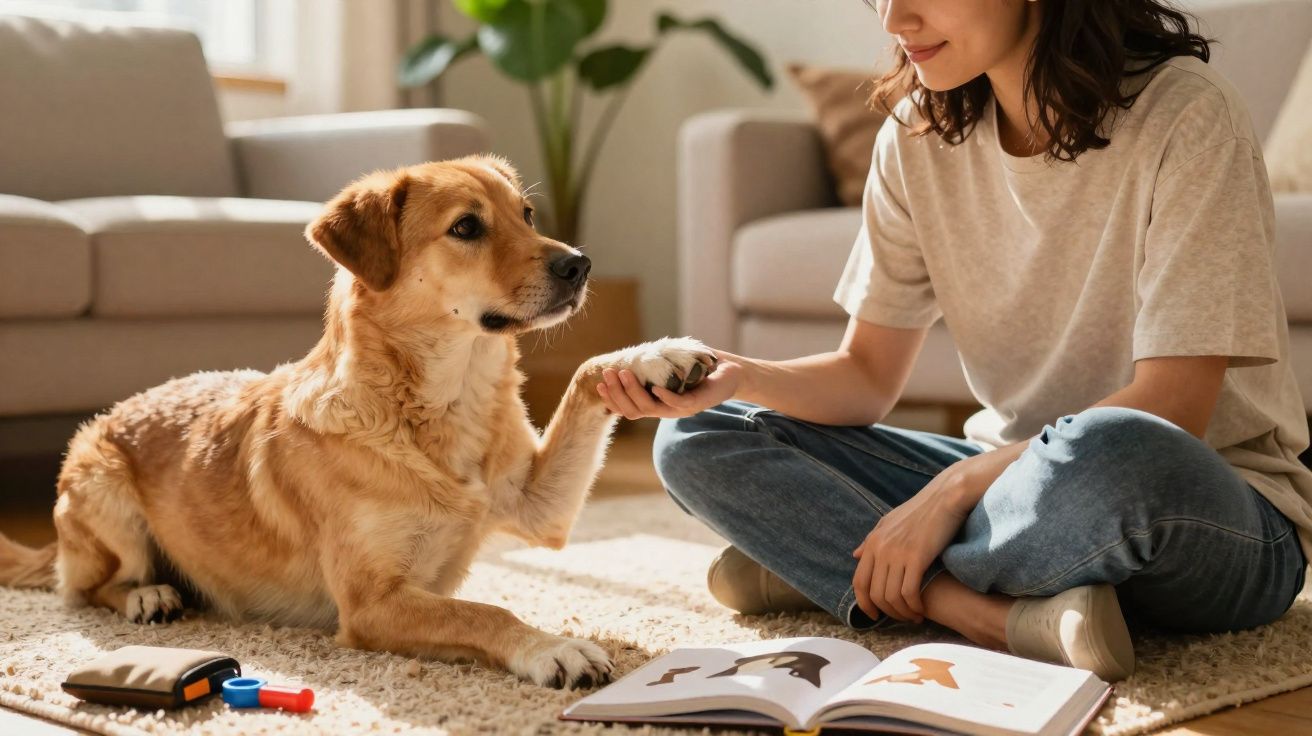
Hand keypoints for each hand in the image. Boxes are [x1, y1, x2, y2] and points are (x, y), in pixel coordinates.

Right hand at [596, 349, 741, 419]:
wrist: (731, 372)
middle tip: (607, 373)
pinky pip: (676, 404)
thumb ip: (651, 367)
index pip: (628, 410)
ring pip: (650, 408)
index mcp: (658, 405)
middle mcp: (667, 410)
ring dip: (633, 392)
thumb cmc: (699, 368)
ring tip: (623, 373)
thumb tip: (627, 356)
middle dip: (617, 393)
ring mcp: (681, 409)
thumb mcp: (670, 367)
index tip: (598, 385)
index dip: (612, 400)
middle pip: (634, 410)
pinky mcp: (697, 403)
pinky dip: (664, 397)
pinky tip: (654, 387)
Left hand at [851, 460, 985, 622]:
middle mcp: (881, 549)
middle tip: (901, 619)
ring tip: (914, 617)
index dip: (864, 604)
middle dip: (886, 613)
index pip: (859, 582)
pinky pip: (909, 592)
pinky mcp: (917, 558)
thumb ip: (871, 541)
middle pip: (875, 594)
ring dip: (902, 613)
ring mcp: (897, 554)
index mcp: (873, 542)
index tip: (875, 616)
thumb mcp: (889, 522)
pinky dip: (914, 607)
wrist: (945, 498)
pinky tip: (921, 610)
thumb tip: (855, 555)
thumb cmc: (920, 510)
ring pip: (891, 597)